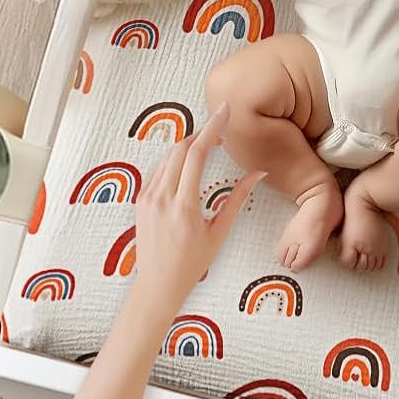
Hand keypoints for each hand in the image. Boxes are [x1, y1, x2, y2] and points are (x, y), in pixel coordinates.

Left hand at [133, 104, 265, 312]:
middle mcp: (161, 198)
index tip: (224, 111)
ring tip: (206, 146)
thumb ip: (237, 199)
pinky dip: (173, 160)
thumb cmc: (191, 264)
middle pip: (180, 148)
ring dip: (187, 146)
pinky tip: (186, 165)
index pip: (196, 154)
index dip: (212, 128)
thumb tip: (257, 173)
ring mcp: (147, 198)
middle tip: (220, 131)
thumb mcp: (219, 233)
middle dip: (201, 134)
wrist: (156, 286)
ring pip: (168, 156)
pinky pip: (158, 169)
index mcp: (183, 206)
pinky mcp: (140, 200)